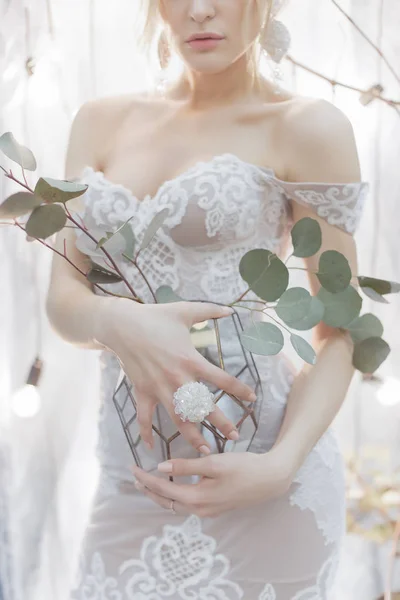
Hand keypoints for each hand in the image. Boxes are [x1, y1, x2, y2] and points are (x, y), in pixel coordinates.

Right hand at [96, 297, 256, 453]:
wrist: (122, 326)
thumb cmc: (155, 317)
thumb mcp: (185, 310)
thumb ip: (209, 310)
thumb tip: (230, 309)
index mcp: (191, 360)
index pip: (221, 380)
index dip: (239, 390)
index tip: (252, 399)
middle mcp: (177, 379)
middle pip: (203, 407)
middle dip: (220, 423)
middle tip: (235, 437)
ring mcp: (159, 388)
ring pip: (178, 419)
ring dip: (192, 437)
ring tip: (205, 451)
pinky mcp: (142, 392)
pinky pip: (144, 417)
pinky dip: (146, 433)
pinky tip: (151, 447)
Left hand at [132, 450, 291, 517]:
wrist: (270, 480)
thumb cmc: (244, 468)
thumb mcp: (214, 463)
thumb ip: (186, 466)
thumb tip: (161, 467)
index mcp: (197, 498)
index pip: (163, 490)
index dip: (146, 479)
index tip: (132, 468)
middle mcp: (199, 509)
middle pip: (166, 502)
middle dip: (148, 490)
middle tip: (135, 477)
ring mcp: (208, 511)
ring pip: (175, 505)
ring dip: (160, 494)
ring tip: (148, 482)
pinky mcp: (214, 507)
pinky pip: (186, 504)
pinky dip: (173, 496)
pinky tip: (173, 486)